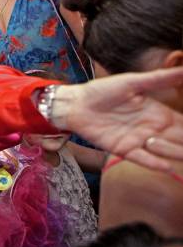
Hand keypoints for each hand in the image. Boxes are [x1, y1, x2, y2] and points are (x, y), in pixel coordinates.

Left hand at [57, 67, 182, 171]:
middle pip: (180, 140)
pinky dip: (154, 163)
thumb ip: (160, 79)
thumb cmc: (103, 90)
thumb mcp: (133, 83)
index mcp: (159, 113)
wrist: (75, 103)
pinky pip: (142, 159)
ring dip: (174, 151)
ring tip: (179, 151)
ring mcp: (139, 141)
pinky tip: (168, 167)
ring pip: (165, 151)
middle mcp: (153, 129)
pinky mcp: (123, 149)